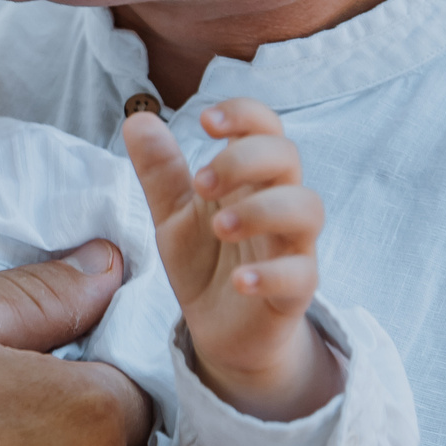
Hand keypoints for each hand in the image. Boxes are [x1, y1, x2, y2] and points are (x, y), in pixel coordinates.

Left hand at [124, 98, 340, 422]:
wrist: (223, 331)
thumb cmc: (207, 261)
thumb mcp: (173, 215)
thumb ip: (160, 171)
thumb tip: (138, 120)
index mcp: (250, 179)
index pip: (265, 128)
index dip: (244, 114)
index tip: (206, 122)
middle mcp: (277, 204)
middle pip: (288, 157)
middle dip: (245, 159)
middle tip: (202, 185)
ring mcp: (291, 247)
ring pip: (307, 209)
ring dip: (262, 209)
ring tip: (219, 226)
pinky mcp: (296, 292)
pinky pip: (302, 275)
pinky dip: (271, 274)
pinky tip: (239, 280)